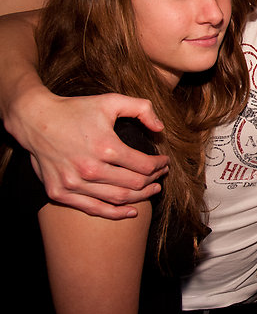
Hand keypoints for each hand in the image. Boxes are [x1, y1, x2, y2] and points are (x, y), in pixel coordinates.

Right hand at [6, 89, 168, 218]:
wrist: (34, 119)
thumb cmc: (76, 109)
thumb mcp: (111, 101)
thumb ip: (141, 109)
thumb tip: (161, 129)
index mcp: (105, 147)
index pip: (144, 165)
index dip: (159, 165)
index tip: (164, 162)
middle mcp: (90, 168)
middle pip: (135, 184)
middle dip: (154, 180)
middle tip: (161, 175)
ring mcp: (73, 183)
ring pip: (118, 198)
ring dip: (140, 197)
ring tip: (152, 190)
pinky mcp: (59, 192)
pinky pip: (93, 209)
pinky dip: (115, 213)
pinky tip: (131, 211)